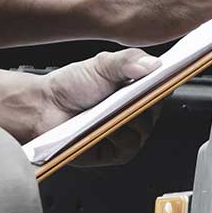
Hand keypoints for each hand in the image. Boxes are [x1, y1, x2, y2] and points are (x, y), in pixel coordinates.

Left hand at [33, 49, 163, 165]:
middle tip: (128, 91)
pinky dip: (116, 134)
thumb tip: (153, 65)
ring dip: (127, 118)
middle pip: (156, 109)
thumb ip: (128, 60)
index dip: (166, 83)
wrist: (45, 107)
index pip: (164, 87)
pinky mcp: (119, 152)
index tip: (162, 77)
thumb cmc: (72, 87)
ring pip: (144, 128)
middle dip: (143, 100)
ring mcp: (130, 133)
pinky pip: (128, 145)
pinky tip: (102, 125)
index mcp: (140, 90)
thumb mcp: (102, 64)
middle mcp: (138, 113)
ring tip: (108, 109)